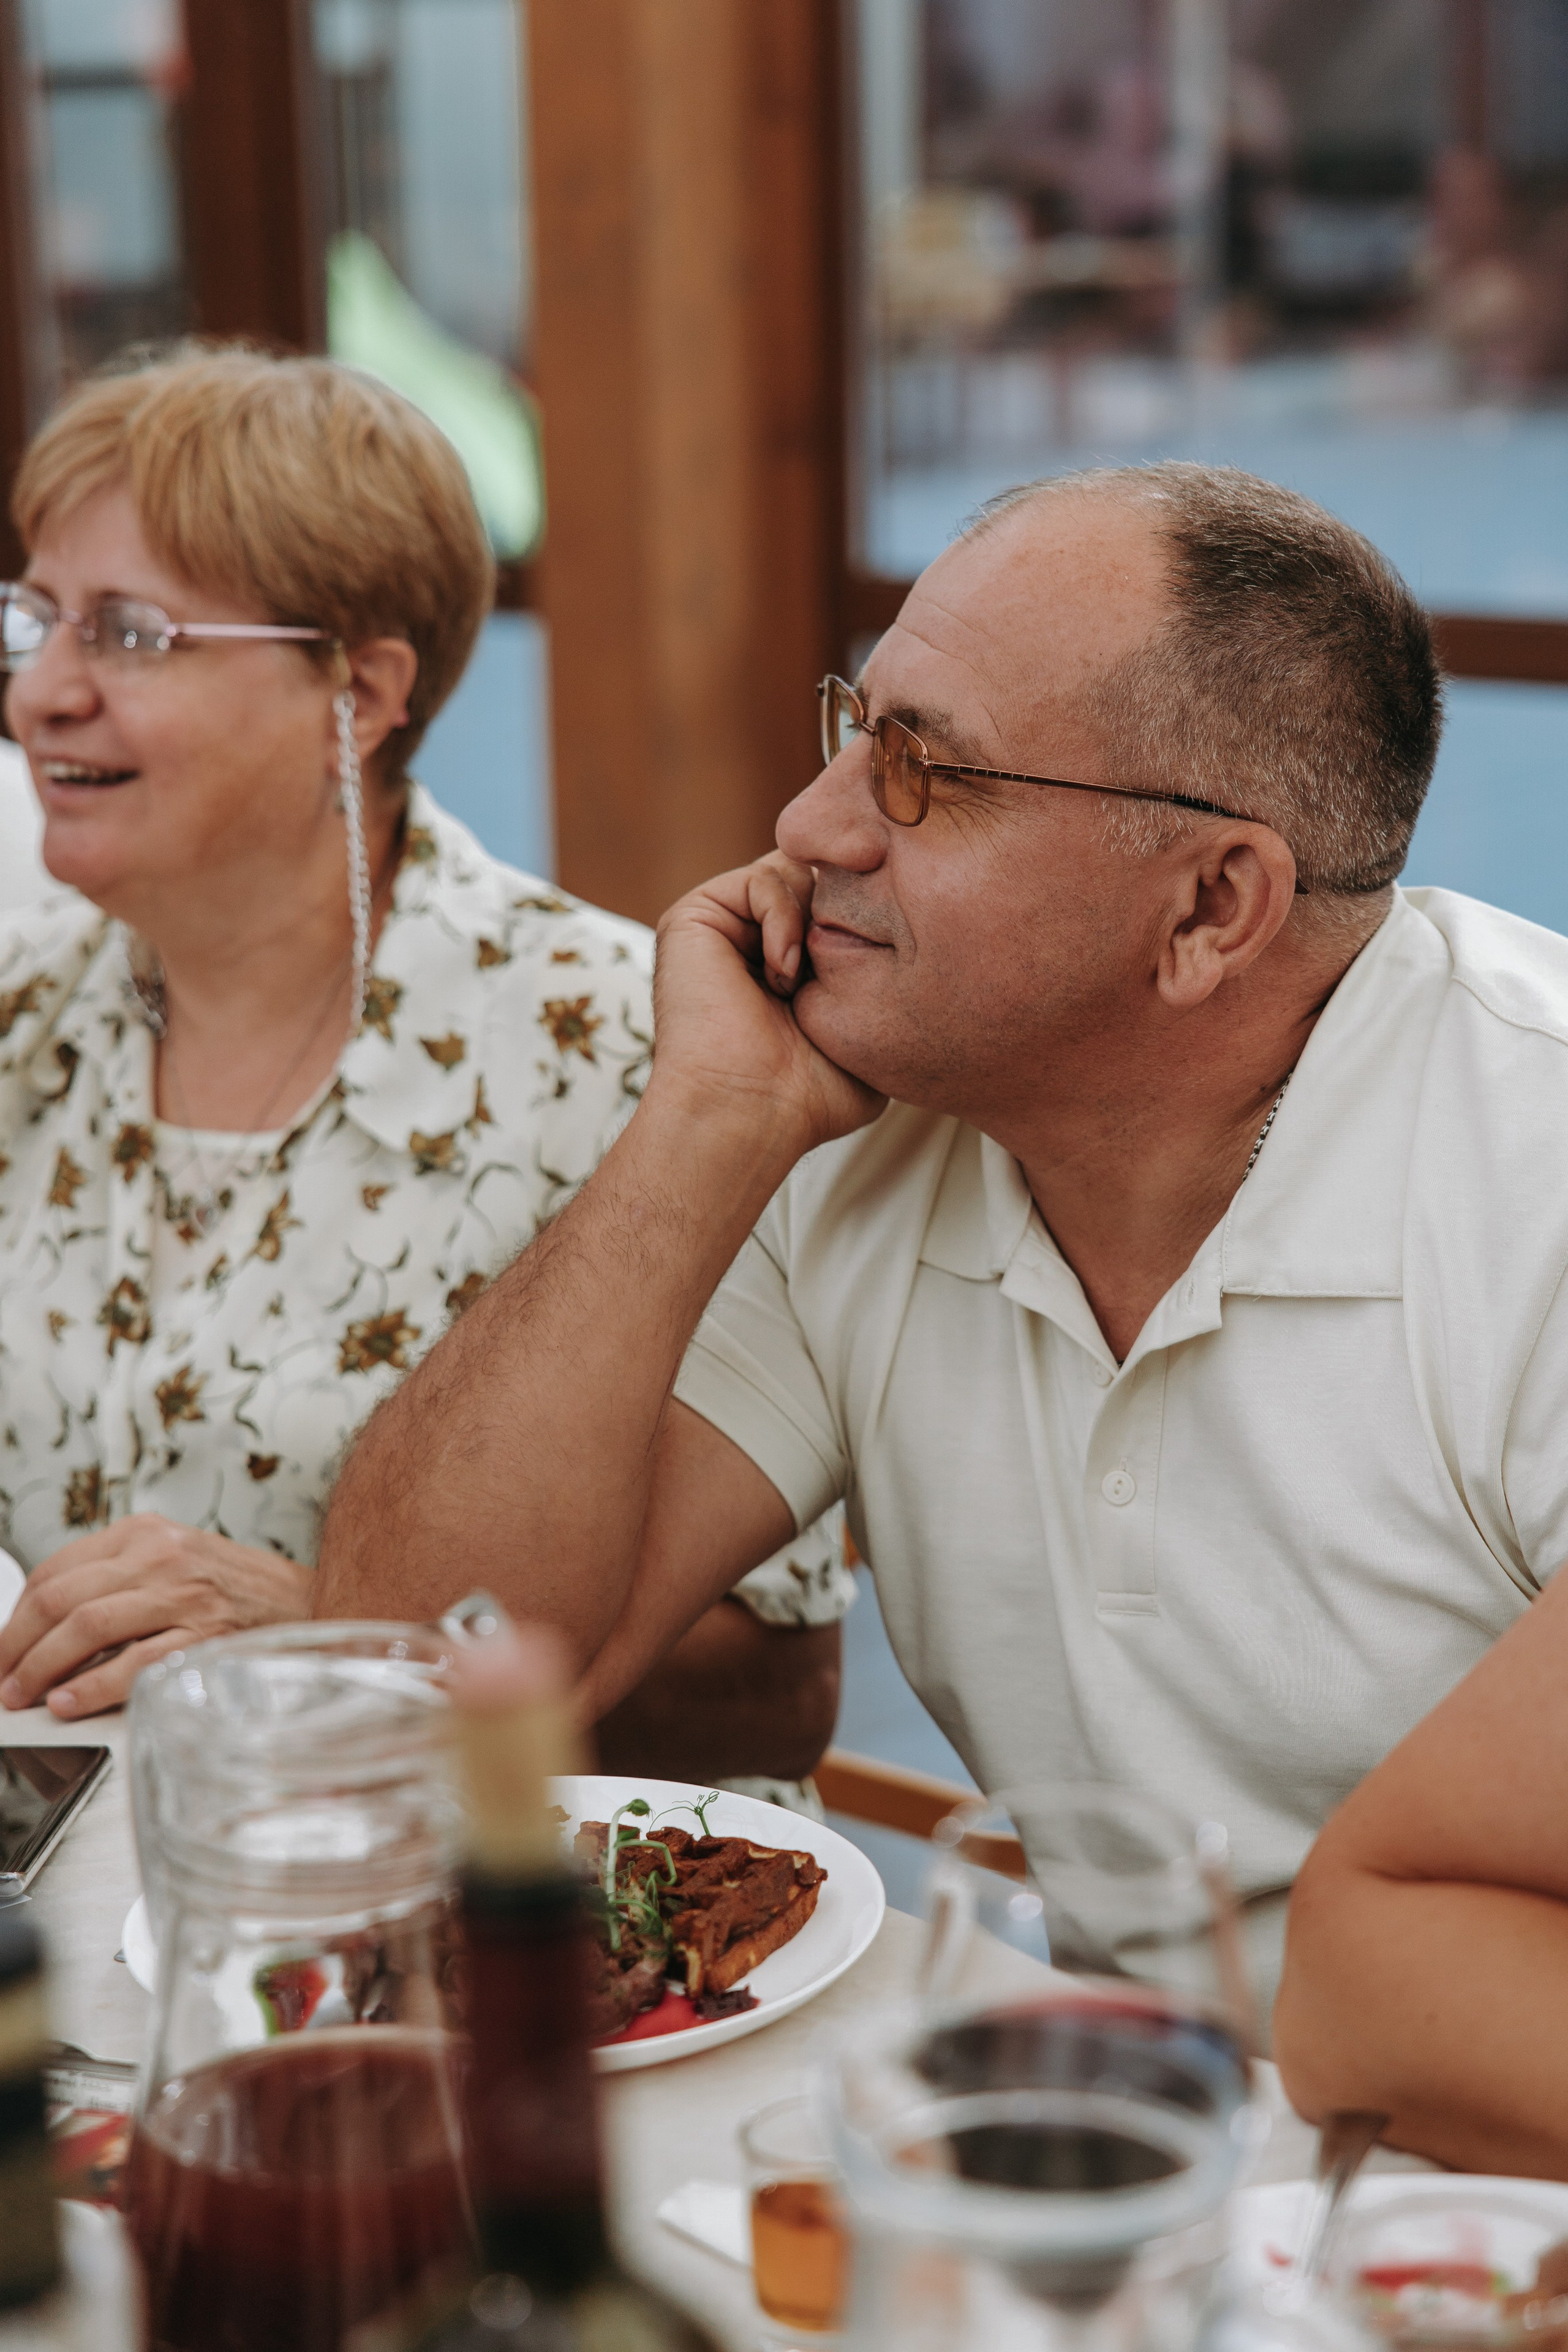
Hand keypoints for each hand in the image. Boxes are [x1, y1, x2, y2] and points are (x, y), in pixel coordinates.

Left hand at [0, 1517, 312, 1718]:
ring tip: (24, 1696)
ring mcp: (185, 1597)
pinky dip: (91, 1688)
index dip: (15, 1617)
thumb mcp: (174, 1562)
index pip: (55, 1570)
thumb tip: (46, 1627)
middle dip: (17, 1646)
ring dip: (41, 1668)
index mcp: (146, 1534)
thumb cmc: (239, 1592)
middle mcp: (162, 1557)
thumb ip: (118, 1580)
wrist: (312, 1604)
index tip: (4, 1649)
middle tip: (3, 1679)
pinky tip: (69, 1703)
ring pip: (87, 1627)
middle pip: (62, 1598)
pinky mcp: (206, 1638)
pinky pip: (134, 1665)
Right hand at [652, 852, 885, 1153]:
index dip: (871, 913)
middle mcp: (754, 940)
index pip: (839, 906)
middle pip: (820, 878)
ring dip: (812, 921)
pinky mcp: (696, 916)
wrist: (750, 1111)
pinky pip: (763, 879)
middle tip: (848, 956)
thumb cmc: (809, 1095)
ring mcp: (724, 927)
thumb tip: (913, 950)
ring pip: (795, 871)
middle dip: (843, 909)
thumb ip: (884, 986)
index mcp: (789, 965)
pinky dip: (784, 918)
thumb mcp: (867, 1035)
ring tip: (800, 981)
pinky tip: (781, 973)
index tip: (889, 944)